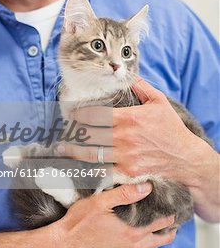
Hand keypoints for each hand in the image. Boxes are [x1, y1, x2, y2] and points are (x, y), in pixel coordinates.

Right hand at [53, 183, 175, 247]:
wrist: (64, 245)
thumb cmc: (80, 221)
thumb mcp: (100, 202)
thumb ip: (125, 194)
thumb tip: (147, 187)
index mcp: (132, 233)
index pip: (161, 224)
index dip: (170, 216)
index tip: (174, 209)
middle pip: (161, 241)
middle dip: (169, 230)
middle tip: (172, 221)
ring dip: (156, 240)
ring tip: (158, 229)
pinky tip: (135, 239)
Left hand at [58, 77, 197, 183]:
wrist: (184, 158)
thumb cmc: (171, 128)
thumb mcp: (159, 102)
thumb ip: (141, 87)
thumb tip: (127, 75)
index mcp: (130, 118)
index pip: (95, 115)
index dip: (79, 114)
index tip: (71, 114)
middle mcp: (124, 137)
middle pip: (89, 134)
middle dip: (73, 132)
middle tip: (64, 130)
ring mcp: (125, 156)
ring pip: (91, 154)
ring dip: (74, 151)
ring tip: (62, 148)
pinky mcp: (127, 172)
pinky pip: (103, 170)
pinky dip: (89, 168)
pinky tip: (79, 165)